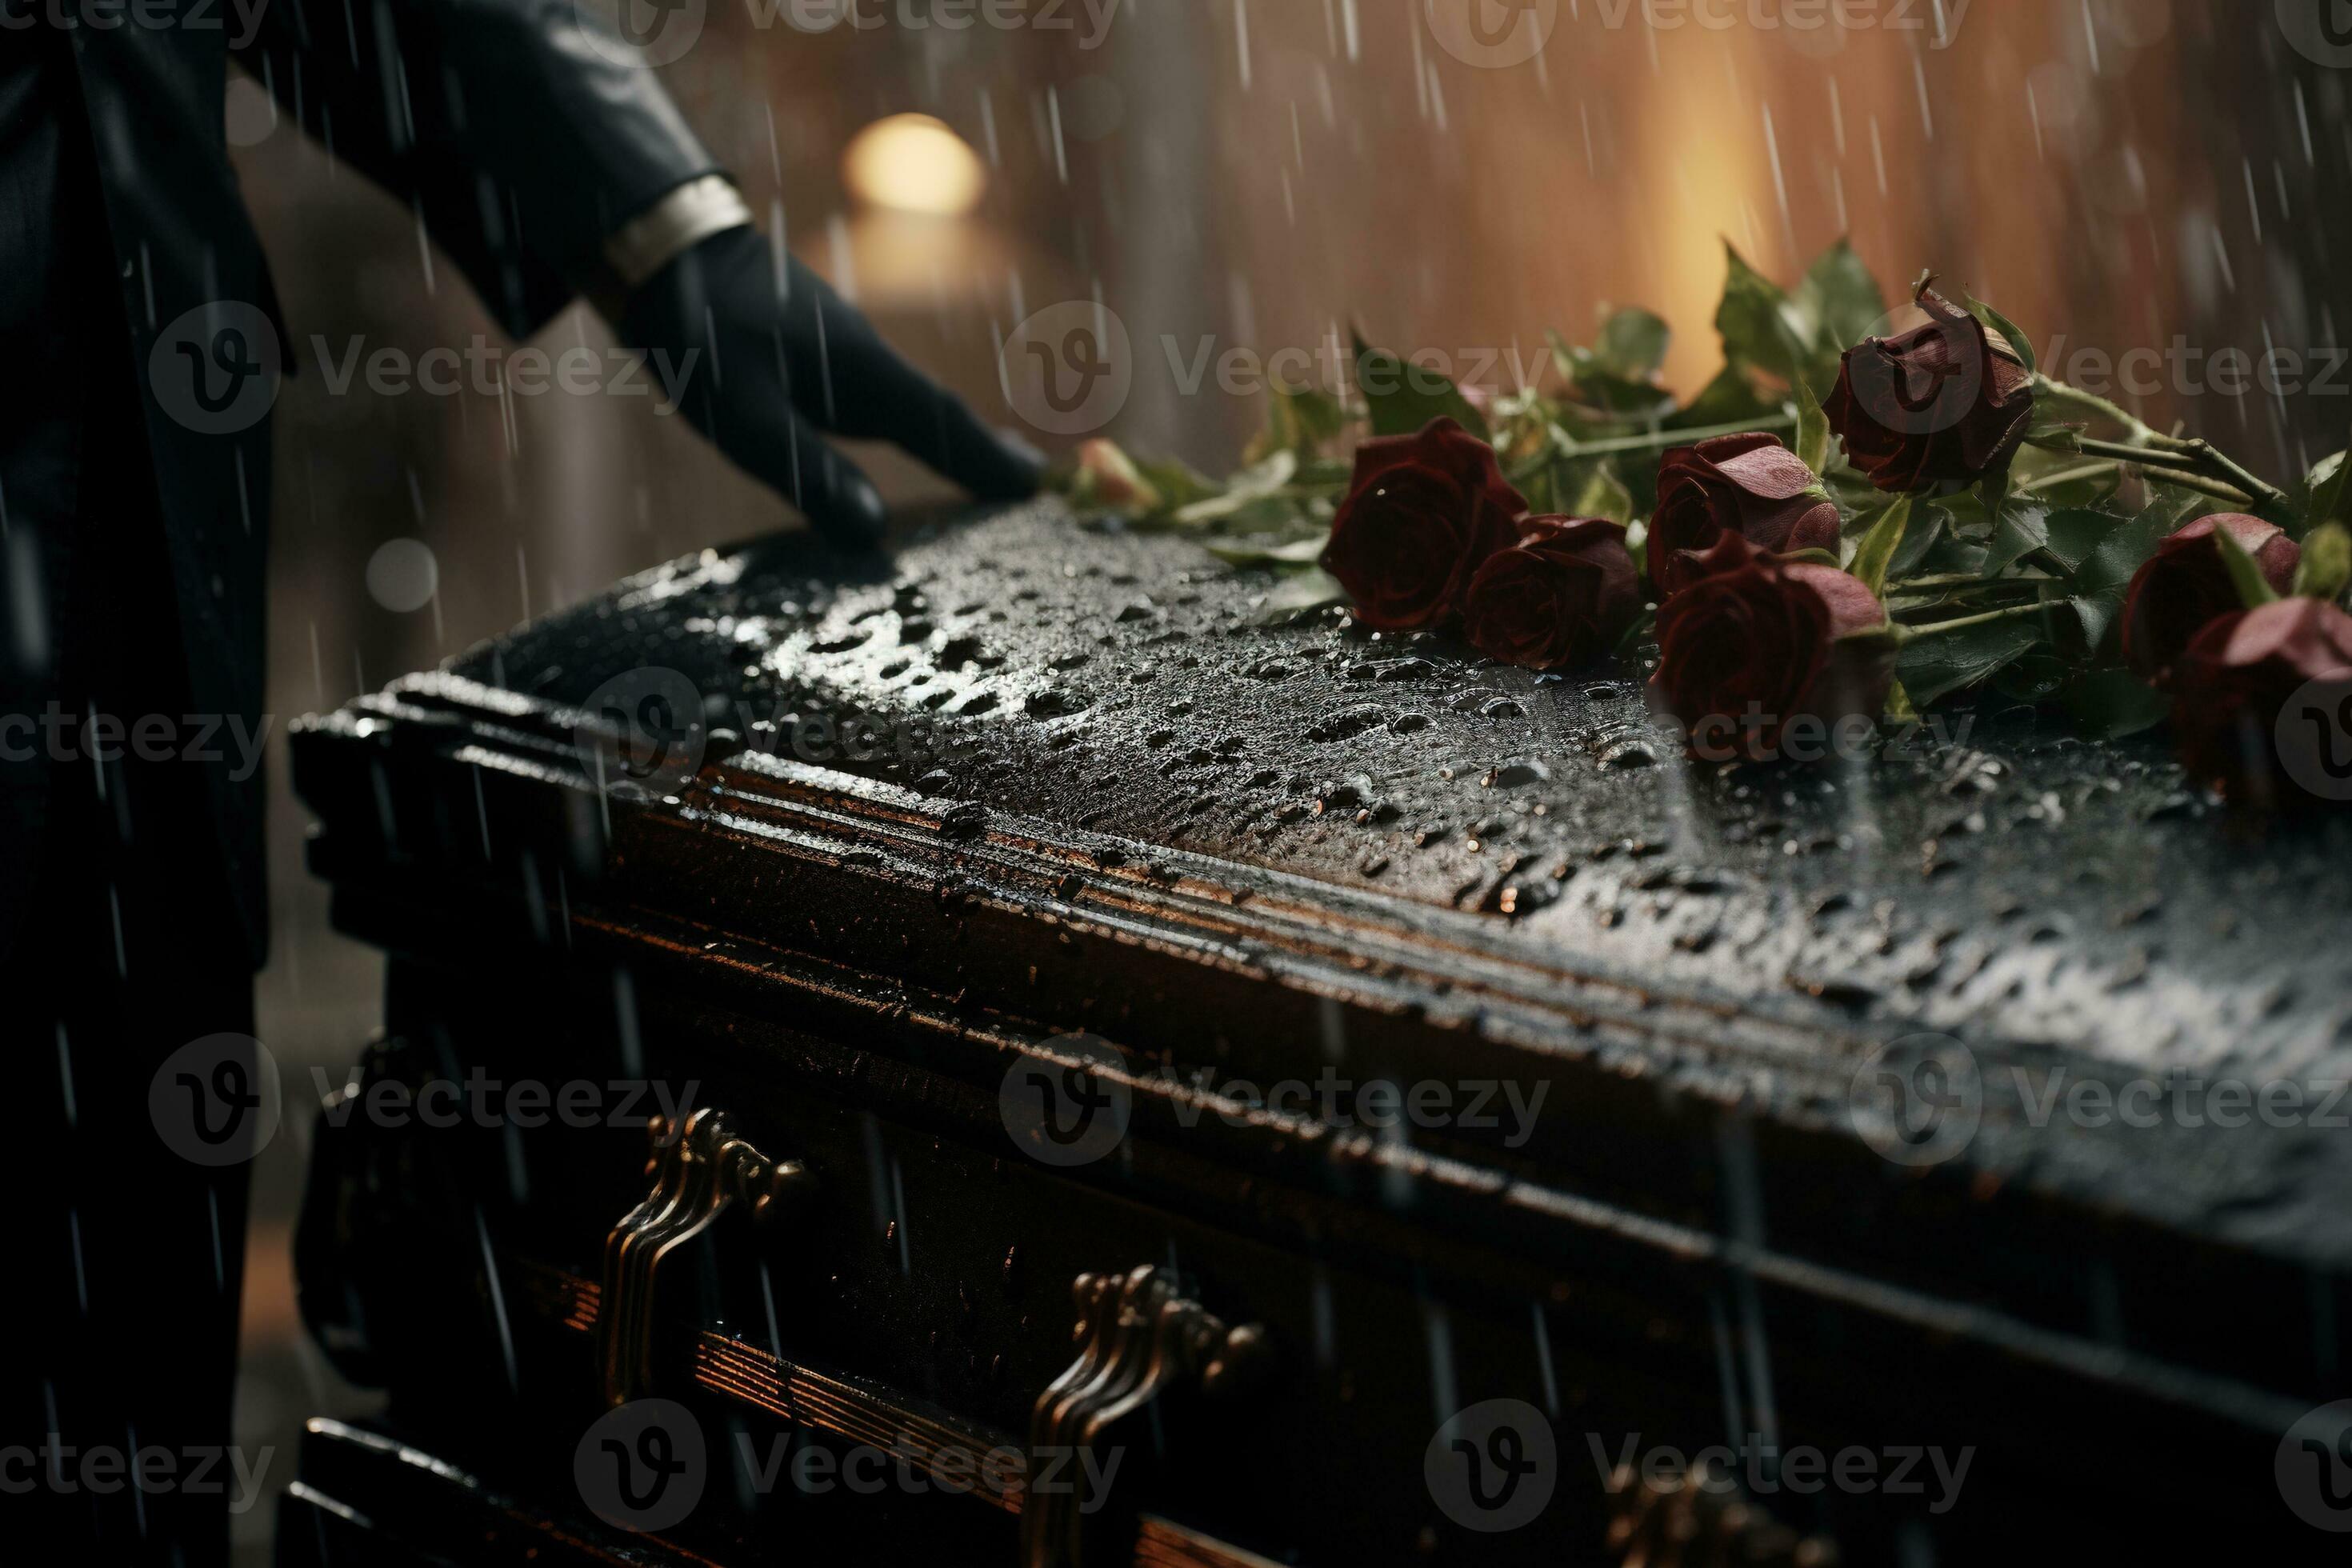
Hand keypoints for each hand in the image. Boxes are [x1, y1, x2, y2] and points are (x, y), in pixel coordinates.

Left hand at [619, 226, 1040, 547]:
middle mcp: (866, 361)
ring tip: (984, 467)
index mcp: (864, 376)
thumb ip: (812, 474)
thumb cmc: (701, 334)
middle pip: (940, 414)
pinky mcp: (812, 349)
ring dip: (951, 436)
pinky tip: (898, 429)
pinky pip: (882, 396)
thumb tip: (876, 537)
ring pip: (911, 403)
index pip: (943, 427)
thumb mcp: (746, 415)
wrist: (661, 245)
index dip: (990, 464)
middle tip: (1033, 486)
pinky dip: (911, 422)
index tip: (1040, 490)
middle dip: (984, 452)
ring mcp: (840, 350)